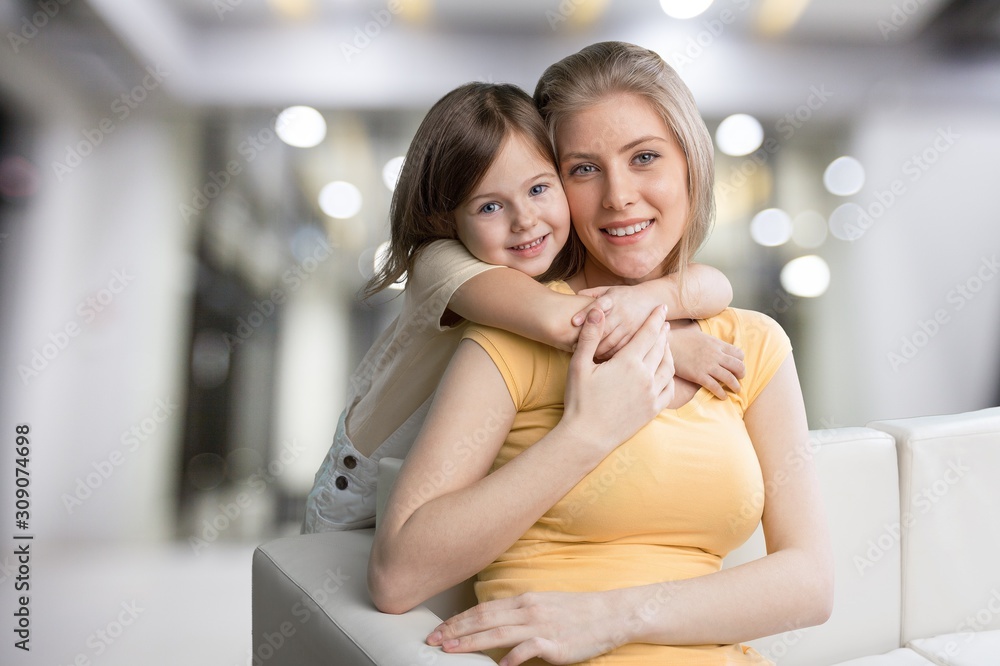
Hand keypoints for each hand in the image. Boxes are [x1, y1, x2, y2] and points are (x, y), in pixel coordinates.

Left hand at [426, 591, 622, 665]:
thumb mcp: (543, 606)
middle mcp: (528, 610)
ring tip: (450, 650)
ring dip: (470, 642)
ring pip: (497, 633)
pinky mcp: (554, 643)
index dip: (458, 620)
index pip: (483, 609)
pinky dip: (511, 658)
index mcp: (524, 600)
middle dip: (455, 630)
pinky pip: (527, 650)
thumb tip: (493, 625)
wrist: (610, 614)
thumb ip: (518, 615)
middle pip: (483, 619)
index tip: (439, 629)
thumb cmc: (577, 612)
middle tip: (433, 640)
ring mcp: (540, 626)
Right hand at [561, 306, 674, 456]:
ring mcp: (652, 394)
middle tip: (664, 323)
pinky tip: (665, 371)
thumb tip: (597, 310)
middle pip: (660, 347)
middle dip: (663, 333)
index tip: (662, 308)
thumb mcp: (579, 365)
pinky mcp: (653, 409)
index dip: (656, 319)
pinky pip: (669, 388)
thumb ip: (591, 336)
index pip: (648, 333)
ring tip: (665, 345)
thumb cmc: (579, 400)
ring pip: (668, 366)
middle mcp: (645, 376)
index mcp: (628, 362)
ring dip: (668, 352)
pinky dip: (670, 376)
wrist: (587, 436)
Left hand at [571, 285, 657, 359]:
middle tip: (573, 346)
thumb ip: (592, 292)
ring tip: (584, 354)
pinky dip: (609, 354)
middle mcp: (622, 312)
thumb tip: (575, 295)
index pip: (598, 305)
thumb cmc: (624, 296)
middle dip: (588, 338)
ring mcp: (630, 326)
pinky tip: (600, 357)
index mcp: (613, 299)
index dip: (586, 312)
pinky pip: (621, 348)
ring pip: (611, 341)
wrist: (652, 300)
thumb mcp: (609, 289)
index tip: (573, 321)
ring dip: (597, 349)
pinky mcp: (636, 337)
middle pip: (603, 328)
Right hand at [670, 327, 744, 398]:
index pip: (738, 353)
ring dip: (735, 386)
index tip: (737, 366)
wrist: (666, 344)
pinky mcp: (698, 375)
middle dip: (741, 374)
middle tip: (739, 378)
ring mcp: (707, 366)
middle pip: (738, 366)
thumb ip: (710, 342)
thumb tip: (715, 345)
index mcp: (716, 344)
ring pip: (730, 378)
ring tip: (735, 390)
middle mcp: (715, 355)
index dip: (740, 361)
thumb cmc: (680, 338)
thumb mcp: (699, 335)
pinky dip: (721, 393)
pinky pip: (715, 387)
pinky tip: (722, 397)